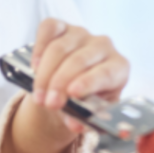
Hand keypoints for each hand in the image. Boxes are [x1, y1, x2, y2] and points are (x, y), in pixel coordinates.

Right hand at [30, 19, 130, 134]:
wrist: (71, 87)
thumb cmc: (85, 99)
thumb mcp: (88, 112)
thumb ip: (83, 118)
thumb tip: (75, 126)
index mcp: (119, 67)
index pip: (106, 72)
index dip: (89, 82)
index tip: (72, 93)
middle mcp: (104, 46)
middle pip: (80, 60)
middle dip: (60, 83)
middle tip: (49, 104)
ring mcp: (82, 33)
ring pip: (60, 48)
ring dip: (45, 74)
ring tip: (39, 97)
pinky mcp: (62, 26)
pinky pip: (48, 29)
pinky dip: (39, 47)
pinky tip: (34, 67)